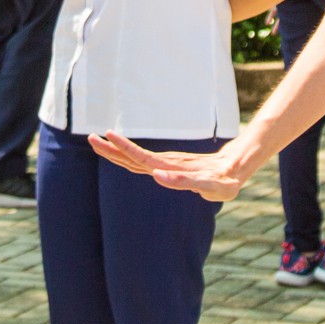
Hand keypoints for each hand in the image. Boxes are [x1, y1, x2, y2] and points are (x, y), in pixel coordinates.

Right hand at [88, 131, 251, 202]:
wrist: (234, 169)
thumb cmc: (224, 182)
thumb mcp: (209, 186)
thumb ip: (185, 182)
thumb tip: (157, 175)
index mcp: (169, 168)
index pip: (139, 158)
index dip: (121, 149)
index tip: (105, 137)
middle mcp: (165, 164)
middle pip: (132, 156)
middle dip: (111, 149)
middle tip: (90, 138)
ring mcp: (166, 164)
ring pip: (136, 158)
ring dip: (116, 151)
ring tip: (98, 142)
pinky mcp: (169, 167)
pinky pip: (144, 161)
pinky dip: (129, 157)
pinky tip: (120, 154)